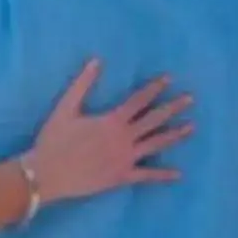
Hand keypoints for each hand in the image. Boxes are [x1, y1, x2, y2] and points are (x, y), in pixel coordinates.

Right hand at [27, 60, 192, 203]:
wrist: (46, 174)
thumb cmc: (53, 140)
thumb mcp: (65, 108)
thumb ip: (82, 84)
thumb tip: (96, 60)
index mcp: (112, 121)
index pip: (138, 100)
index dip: (154, 88)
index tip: (169, 78)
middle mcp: (124, 139)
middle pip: (154, 120)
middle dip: (173, 108)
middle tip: (190, 99)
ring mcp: (125, 159)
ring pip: (156, 145)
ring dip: (175, 135)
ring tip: (191, 127)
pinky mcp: (121, 177)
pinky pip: (146, 176)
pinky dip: (162, 175)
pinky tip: (178, 174)